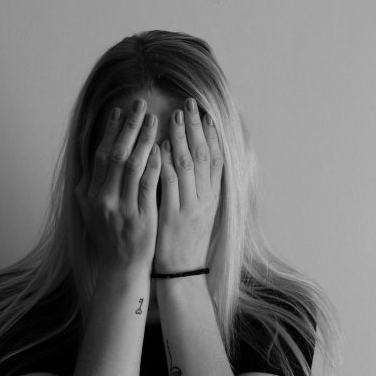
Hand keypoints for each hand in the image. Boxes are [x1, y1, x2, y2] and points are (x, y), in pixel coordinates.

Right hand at [73, 99, 161, 274]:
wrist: (120, 268)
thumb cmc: (109, 236)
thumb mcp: (90, 212)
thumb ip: (89, 187)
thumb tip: (89, 161)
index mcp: (89, 195)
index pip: (100, 155)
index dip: (110, 131)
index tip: (120, 110)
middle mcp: (102, 199)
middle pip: (115, 154)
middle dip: (128, 126)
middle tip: (140, 104)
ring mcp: (121, 208)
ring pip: (132, 165)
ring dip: (143, 139)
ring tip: (155, 119)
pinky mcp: (141, 217)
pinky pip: (147, 184)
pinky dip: (153, 164)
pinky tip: (162, 147)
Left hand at [154, 98, 222, 273]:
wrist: (182, 272)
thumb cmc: (187, 239)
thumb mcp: (201, 211)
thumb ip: (200, 186)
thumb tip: (195, 159)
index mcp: (213, 196)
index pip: (216, 157)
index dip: (211, 133)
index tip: (204, 112)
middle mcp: (206, 198)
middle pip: (203, 155)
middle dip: (195, 127)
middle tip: (189, 104)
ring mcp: (191, 206)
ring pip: (187, 165)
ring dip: (180, 138)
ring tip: (174, 116)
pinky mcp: (174, 216)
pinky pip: (170, 184)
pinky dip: (165, 163)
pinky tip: (159, 147)